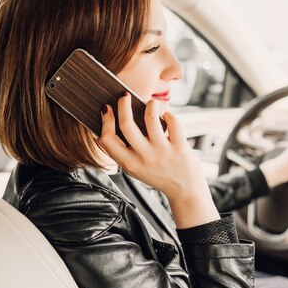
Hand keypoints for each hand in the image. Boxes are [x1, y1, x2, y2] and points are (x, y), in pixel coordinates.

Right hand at [98, 93, 218, 227]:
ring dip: (150, 105)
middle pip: (126, 125)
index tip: (107, 109)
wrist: (185, 191)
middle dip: (123, 105)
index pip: (107, 139)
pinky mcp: (180, 148)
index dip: (105, 121)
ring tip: (151, 103)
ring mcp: (162, 152)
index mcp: (129, 164)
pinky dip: (169, 115)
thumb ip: (121, 154)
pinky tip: (167, 116)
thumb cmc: (158, 176)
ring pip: (151, 119)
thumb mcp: (135, 169)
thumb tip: (102, 132)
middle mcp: (144, 158)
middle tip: (124, 96)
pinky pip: (173, 123)